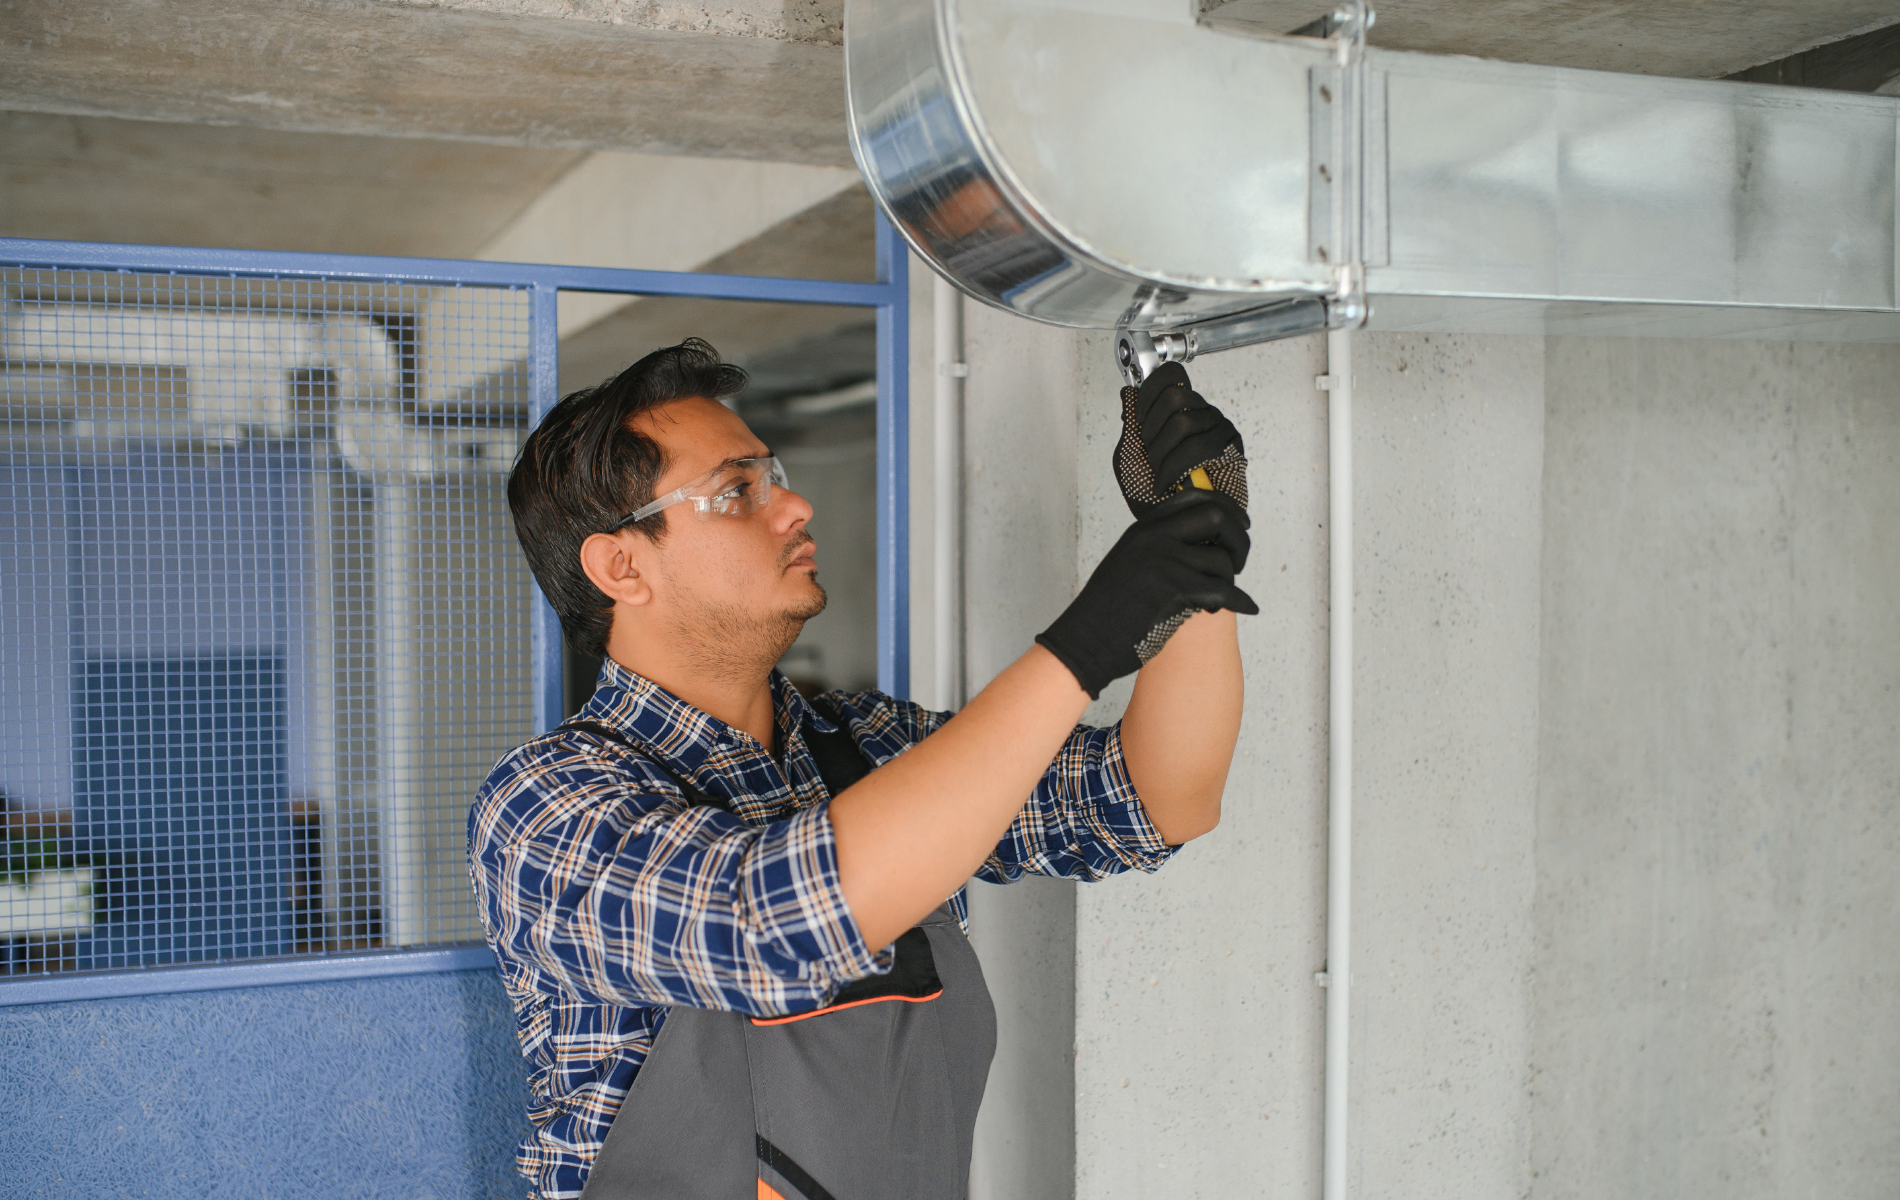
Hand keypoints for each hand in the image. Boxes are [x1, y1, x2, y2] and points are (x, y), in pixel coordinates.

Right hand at [1035, 489, 1255, 698]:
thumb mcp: (1128, 561)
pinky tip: (1244, 607)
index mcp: (1144, 528)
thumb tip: (1203, 543)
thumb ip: (1159, 545)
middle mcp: (1154, 538)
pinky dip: (1238, 601)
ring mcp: (1164, 562)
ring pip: (1221, 562)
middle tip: (1240, 560)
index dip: (1226, 509)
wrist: (1085, 640)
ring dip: (1228, 581)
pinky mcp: (1174, 591)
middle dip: (1238, 539)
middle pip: (1217, 518)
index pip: (1195, 498)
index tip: (1239, 525)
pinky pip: (1222, 591)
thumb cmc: (1108, 610)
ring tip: (1219, 597)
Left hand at [1114, 362, 1246, 517]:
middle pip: (1175, 395)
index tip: (1140, 423)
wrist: (1172, 524)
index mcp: (1178, 410)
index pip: (1171, 375)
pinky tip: (1169, 483)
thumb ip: (1129, 425)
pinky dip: (1174, 468)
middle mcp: (1200, 412)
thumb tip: (1128, 391)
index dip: (1149, 394)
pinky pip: (1199, 446)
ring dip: (1162, 454)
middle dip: (1153, 430)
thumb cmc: (1151, 494)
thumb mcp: (1129, 456)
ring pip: (1184, 422)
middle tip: (1151, 455)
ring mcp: (1218, 427)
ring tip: (1161, 474)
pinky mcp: (1232, 447)